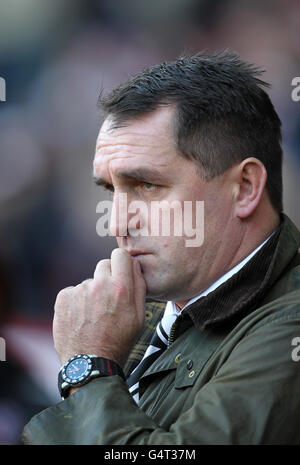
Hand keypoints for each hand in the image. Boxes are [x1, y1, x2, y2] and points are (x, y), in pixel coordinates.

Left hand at [53, 248, 145, 366]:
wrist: (91, 363)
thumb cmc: (119, 341)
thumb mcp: (139, 316)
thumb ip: (139, 287)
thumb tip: (135, 266)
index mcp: (121, 288)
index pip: (121, 255)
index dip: (122, 263)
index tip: (121, 271)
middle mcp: (99, 285)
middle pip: (104, 265)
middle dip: (107, 277)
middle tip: (108, 298)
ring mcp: (80, 291)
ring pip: (89, 282)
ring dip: (92, 292)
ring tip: (93, 316)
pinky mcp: (63, 298)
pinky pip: (73, 291)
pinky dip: (76, 302)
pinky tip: (81, 318)